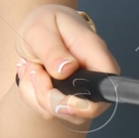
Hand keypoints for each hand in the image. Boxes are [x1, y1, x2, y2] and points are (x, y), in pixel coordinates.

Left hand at [11, 4, 118, 127]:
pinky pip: (47, 111)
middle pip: (81, 109)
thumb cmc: (44, 23)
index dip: (86, 104)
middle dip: (48, 97)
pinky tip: (33, 75)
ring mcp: (82, 90)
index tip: (59, 100)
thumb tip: (66, 69)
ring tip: (33, 66)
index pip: (107, 87)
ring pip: (60, 113)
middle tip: (34, 69)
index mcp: (94, 53)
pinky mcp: (68, 100)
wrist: (36, 31)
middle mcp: (94, 75)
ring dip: (35, 93)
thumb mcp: (40, 29)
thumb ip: (52, 49)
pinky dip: (31, 96)